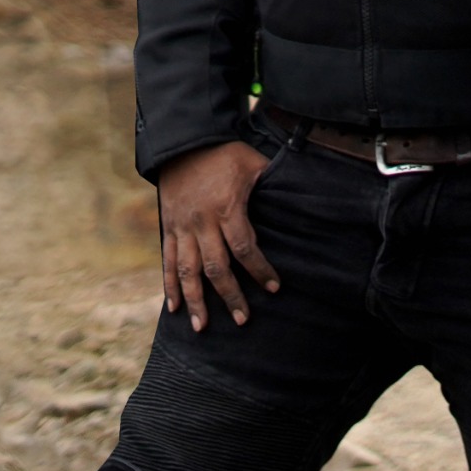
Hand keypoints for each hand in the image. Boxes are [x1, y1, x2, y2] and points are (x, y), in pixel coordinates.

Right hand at [157, 141, 280, 330]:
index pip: (244, 247)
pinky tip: (175, 307)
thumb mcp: (253, 163)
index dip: (259, 269)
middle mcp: (202, 222)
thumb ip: (272, 183)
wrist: (183, 143)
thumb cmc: (224, 154)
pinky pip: (168, 261)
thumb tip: (302, 196)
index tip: (273, 288)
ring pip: (188, 271)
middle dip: (230, 295)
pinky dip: (171, 285)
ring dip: (196, 300)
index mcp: (226, 208)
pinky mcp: (169, 228)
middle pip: (216, 267)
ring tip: (203, 327)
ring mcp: (182, 227)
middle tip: (244, 319)